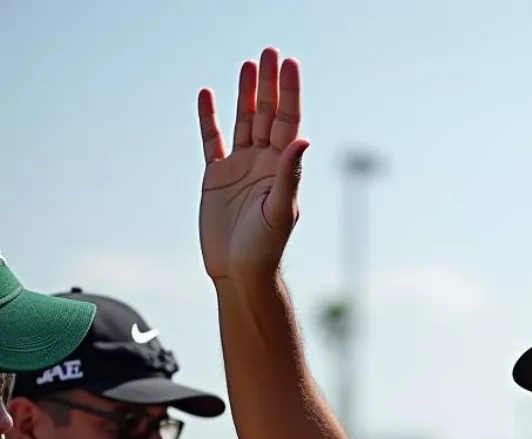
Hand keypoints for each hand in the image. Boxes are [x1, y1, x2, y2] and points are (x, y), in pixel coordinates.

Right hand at [198, 47, 306, 281]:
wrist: (240, 272)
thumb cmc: (266, 248)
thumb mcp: (281, 210)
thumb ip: (290, 175)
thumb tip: (303, 139)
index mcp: (283, 170)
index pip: (289, 122)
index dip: (289, 93)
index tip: (289, 64)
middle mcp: (264, 164)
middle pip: (268, 115)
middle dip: (270, 85)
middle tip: (270, 52)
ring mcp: (240, 168)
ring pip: (244, 122)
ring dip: (246, 94)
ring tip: (249, 64)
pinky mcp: (216, 177)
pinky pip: (212, 140)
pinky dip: (209, 118)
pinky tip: (207, 94)